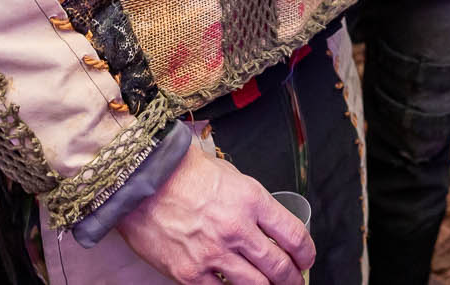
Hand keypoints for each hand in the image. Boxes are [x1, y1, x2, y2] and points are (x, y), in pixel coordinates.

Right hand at [115, 145, 313, 283]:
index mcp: (252, 200)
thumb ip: (252, 203)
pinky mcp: (190, 273)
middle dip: (293, 278)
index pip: (293, 235)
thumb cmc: (185, 174)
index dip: (306, 253)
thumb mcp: (231, 177)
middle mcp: (237, 229)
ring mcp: (213, 254)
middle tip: (295, 280)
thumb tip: (268, 225)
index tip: (306, 258)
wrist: (143, 181)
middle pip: (279, 266)